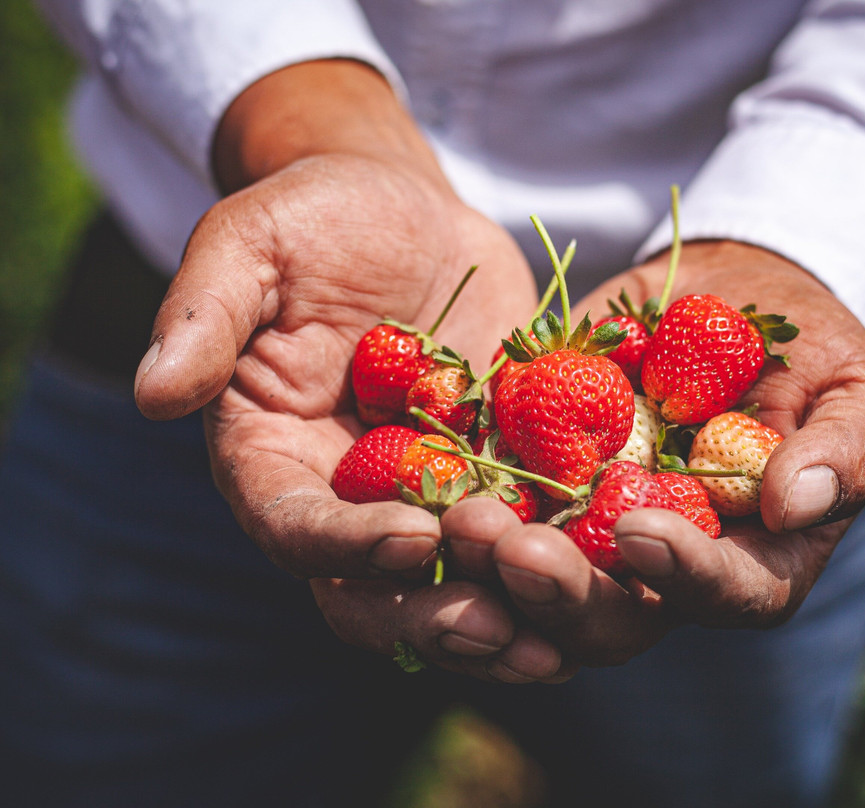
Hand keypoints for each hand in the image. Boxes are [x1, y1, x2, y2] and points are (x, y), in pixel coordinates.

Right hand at [132, 60, 568, 681]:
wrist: (401, 211)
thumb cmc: (312, 219)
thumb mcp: (249, 245)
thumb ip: (204, 317)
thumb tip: (153, 394)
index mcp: (274, 461)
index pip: (298, 529)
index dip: (348, 547)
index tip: (414, 541)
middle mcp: (348, 498)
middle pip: (379, 589)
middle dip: (438, 615)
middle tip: (504, 629)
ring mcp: (429, 495)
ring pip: (461, 581)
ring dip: (513, 612)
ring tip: (571, 632)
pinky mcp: (497, 472)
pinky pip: (530, 530)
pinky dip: (568, 559)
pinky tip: (620, 577)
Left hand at [445, 241, 864, 665]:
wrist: (725, 298)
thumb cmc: (811, 349)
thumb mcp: (858, 388)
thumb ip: (849, 449)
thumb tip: (799, 503)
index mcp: (753, 562)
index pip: (728, 597)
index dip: (686, 578)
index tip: (642, 530)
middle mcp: (665, 566)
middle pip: (615, 615)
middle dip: (563, 592)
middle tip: (514, 550)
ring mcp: (592, 531)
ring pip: (539, 580)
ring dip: (493, 564)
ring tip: (459, 520)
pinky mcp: (538, 483)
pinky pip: (494, 507)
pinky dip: (461, 502)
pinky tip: (427, 485)